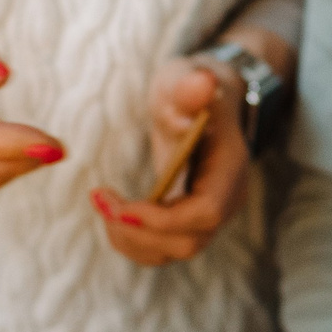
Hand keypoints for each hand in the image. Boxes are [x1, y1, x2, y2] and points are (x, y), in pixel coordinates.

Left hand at [93, 56, 250, 264]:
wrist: (204, 102)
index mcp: (230, 169)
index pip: (206, 213)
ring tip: (104, 204)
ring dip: (132, 239)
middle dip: (139, 231)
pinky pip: (164, 248)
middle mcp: (227, 200)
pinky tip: (113, 212)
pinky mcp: (191, 221)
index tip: (123, 206)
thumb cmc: (191, 90)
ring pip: (174, 251)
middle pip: (189, 241)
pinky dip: (133, 240)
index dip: (164, 219)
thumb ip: (191, 85)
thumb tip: (202, 82)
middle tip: (101, 201)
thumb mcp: (187, 81)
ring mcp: (210, 215)